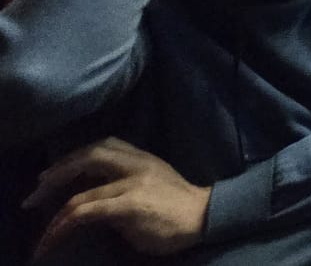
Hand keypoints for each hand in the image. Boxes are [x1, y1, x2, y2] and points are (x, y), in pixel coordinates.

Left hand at [26, 139, 211, 258]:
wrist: (204, 217)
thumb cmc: (176, 206)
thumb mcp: (151, 181)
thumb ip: (124, 181)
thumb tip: (93, 194)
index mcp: (141, 157)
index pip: (102, 145)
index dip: (72, 157)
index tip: (50, 175)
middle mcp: (136, 163)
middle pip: (89, 156)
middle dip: (56, 174)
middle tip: (35, 194)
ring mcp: (133, 183)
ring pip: (82, 194)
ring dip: (55, 216)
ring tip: (43, 235)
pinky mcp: (130, 205)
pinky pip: (88, 212)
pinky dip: (66, 225)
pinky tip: (56, 237)